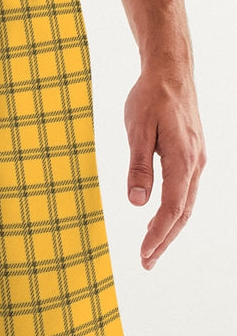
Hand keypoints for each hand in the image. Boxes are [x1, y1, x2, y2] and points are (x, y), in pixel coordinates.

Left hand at [124, 67, 206, 269]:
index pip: (172, 208)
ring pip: (187, 204)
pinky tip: (162, 220)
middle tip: (146, 263)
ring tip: (151, 249)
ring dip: (170, 229)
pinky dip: (176, 212)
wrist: (171, 72)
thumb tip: (137, 203)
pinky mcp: (193, 155)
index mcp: (182, 159)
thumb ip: (138, 167)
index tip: (143, 254)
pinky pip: (187, 192)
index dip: (158, 234)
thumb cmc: (151, 97)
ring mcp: (197, 160)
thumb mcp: (138, 129)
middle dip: (164, 241)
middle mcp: (196, 163)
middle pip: (183, 213)